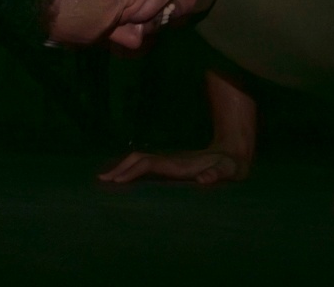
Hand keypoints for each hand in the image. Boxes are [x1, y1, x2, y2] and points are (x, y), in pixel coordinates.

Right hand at [99, 148, 249, 184]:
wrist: (232, 152)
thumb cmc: (231, 165)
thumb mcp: (229, 170)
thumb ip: (217, 174)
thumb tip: (204, 179)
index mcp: (178, 164)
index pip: (149, 165)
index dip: (133, 171)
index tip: (117, 181)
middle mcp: (170, 161)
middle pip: (138, 159)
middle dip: (120, 168)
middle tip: (101, 180)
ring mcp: (169, 162)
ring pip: (139, 161)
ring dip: (122, 168)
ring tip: (105, 180)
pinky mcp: (170, 166)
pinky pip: (145, 166)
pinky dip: (131, 170)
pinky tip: (125, 179)